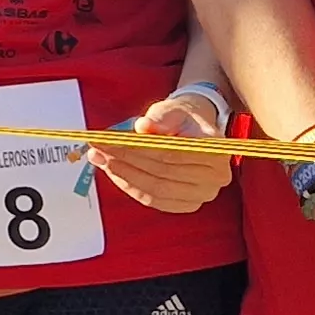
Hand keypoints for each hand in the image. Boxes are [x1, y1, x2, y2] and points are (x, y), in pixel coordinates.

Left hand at [89, 89, 236, 215]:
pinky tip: (113, 172)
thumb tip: (143, 126)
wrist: (193, 129)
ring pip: (155, 190)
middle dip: (125, 163)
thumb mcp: (172, 109)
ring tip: (100, 159)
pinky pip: (154, 200)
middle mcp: (216, 177)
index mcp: (216, 150)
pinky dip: (131, 187)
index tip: (108, 141)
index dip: (136, 150)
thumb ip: (160, 117)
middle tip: (97, 150)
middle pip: (162, 175)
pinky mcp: (187, 204)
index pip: (170, 154)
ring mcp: (203, 195)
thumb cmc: (182, 118)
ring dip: (123, 177)